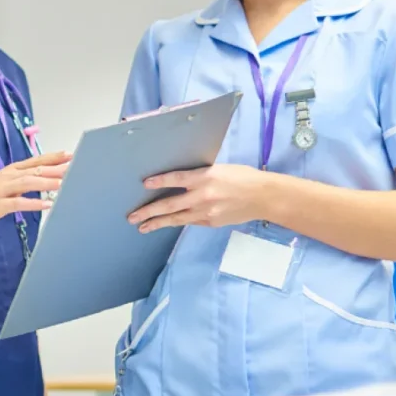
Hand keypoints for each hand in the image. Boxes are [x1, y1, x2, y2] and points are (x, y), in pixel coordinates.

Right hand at [0, 151, 71, 229]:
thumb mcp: (4, 185)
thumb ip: (22, 183)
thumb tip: (43, 181)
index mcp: (11, 171)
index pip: (35, 161)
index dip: (53, 158)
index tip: (70, 154)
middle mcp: (8, 176)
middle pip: (35, 170)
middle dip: (55, 168)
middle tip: (74, 166)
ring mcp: (2, 190)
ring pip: (28, 183)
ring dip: (47, 183)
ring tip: (64, 183)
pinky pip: (18, 203)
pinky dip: (33, 203)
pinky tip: (47, 205)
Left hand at [128, 164, 267, 232]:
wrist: (263, 197)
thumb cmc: (241, 177)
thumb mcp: (219, 169)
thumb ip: (199, 176)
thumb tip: (179, 180)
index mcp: (205, 177)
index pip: (176, 179)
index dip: (160, 181)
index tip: (144, 183)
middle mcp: (203, 195)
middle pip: (170, 204)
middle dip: (149, 211)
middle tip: (132, 216)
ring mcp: (207, 211)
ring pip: (176, 219)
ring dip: (158, 223)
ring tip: (142, 227)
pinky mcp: (211, 221)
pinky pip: (190, 221)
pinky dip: (177, 222)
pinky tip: (166, 223)